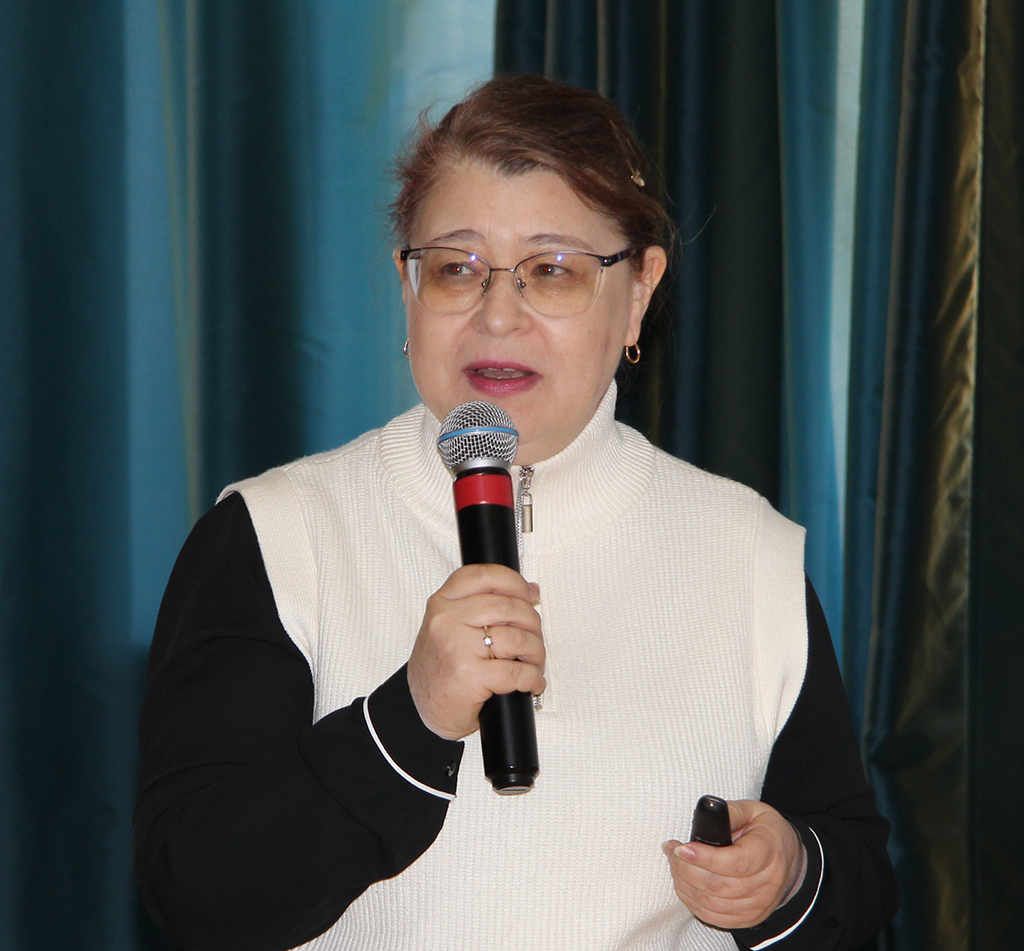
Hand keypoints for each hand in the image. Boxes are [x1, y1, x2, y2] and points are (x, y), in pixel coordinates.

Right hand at [407, 564, 543, 740]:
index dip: (514, 582)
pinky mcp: (470, 676)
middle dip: (532, 622)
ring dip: (535, 652)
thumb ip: (483, 604)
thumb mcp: (451, 624)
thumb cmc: (442, 665)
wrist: (423, 707)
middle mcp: (447, 620)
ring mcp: (457, 648)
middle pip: (507, 606)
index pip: (484, 575)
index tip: (529, 595)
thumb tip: (530, 590)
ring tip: (534, 662)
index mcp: (442, 602)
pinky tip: (531, 682)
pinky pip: (516, 672)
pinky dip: (531, 678)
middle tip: (535, 636)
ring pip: (517, 638)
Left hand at [662, 800, 806, 929]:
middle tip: (672, 851)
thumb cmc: (765, 831)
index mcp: (768, 852)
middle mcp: (767, 884)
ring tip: (675, 864)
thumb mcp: (752, 810)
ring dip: (685, 885)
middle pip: (718, 886)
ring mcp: (758, 905)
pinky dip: (692, 902)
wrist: (788, 859)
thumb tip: (706, 813)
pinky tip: (684, 883)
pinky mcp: (748, 918)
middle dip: (686, 869)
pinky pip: (714, 917)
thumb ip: (730, 812)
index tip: (681, 848)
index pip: (734, 863)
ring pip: (713, 904)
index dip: (704, 858)